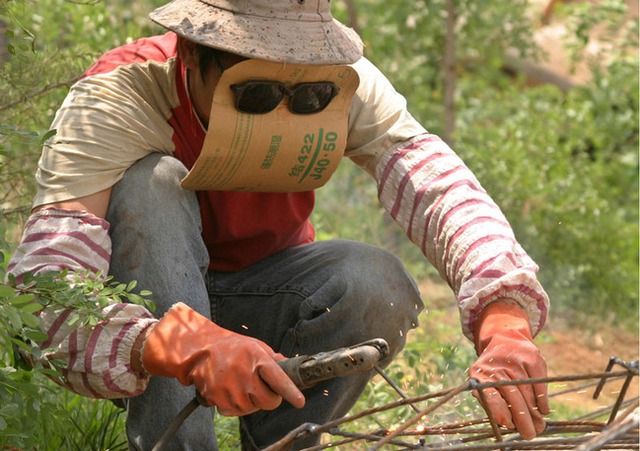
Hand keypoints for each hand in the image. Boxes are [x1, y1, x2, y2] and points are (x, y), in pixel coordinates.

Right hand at [140, 302, 304, 415]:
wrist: (200, 351)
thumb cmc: (231, 347)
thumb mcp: (255, 345)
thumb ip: (273, 358)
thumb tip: (290, 367)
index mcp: (256, 358)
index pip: (278, 379)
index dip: (291, 392)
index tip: (300, 402)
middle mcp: (244, 374)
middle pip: (268, 402)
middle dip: (270, 399)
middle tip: (264, 389)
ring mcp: (230, 387)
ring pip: (251, 409)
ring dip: (251, 402)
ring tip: (242, 385)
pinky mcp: (217, 398)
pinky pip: (235, 412)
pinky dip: (236, 405)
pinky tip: (232, 391)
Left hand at [469, 302, 549, 439]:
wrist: (505, 339)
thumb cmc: (494, 370)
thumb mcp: (484, 382)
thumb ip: (491, 401)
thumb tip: (506, 422)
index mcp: (480, 374)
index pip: (489, 395)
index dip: (499, 411)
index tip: (509, 424)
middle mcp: (498, 366)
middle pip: (513, 397)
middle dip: (523, 419)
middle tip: (529, 434)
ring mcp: (516, 361)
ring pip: (528, 393)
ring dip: (534, 413)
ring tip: (538, 426)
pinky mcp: (532, 357)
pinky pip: (540, 384)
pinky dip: (542, 399)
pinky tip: (542, 410)